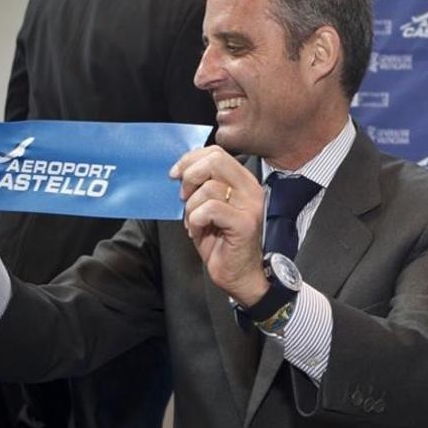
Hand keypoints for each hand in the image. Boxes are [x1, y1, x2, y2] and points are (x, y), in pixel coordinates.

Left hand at [170, 146, 266, 305]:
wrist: (239, 275)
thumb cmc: (222, 243)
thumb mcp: (208, 207)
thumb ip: (202, 185)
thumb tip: (181, 170)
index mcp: (243, 182)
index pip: (216, 153)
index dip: (190, 160)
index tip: (176, 175)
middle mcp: (251, 190)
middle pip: (215, 161)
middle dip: (190, 177)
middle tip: (184, 198)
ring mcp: (250, 206)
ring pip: (207, 189)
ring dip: (191, 207)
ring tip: (194, 223)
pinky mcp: (244, 223)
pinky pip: (209, 209)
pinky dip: (196, 221)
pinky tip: (199, 231)